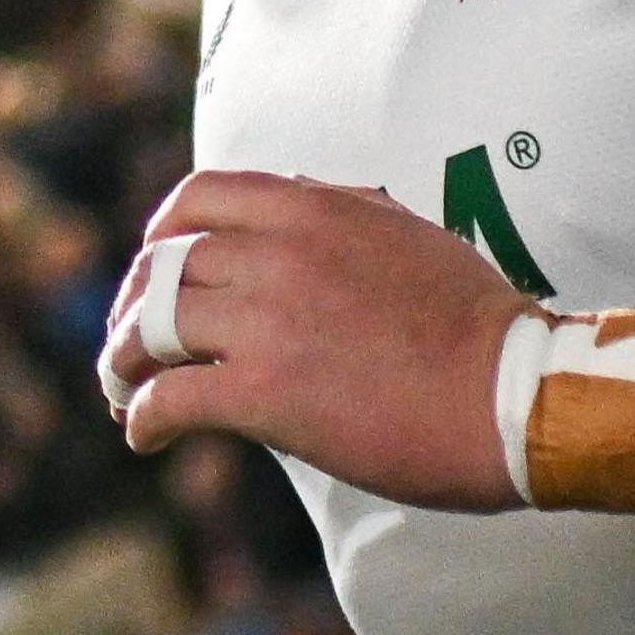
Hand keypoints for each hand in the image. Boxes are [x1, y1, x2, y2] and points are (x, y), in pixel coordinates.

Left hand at [100, 169, 533, 511]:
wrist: (514, 392)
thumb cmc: (477, 326)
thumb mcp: (406, 234)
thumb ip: (343, 216)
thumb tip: (299, 206)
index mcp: (314, 210)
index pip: (197, 198)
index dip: (159, 235)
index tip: (153, 266)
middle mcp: (278, 253)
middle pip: (161, 265)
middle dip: (129, 306)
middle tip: (127, 342)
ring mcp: (267, 322)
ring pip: (149, 327)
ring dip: (120, 361)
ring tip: (121, 390)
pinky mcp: (264, 393)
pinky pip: (171, 398)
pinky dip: (143, 418)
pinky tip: (145, 436)